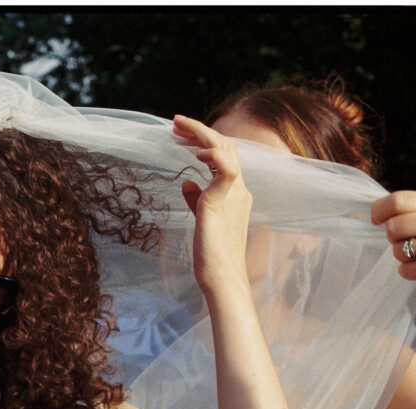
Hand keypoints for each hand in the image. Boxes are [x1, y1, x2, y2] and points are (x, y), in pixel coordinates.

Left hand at [173, 115, 253, 292]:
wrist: (221, 277)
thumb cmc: (211, 255)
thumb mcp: (202, 219)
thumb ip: (196, 199)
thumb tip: (187, 181)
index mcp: (235, 193)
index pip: (224, 155)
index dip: (204, 140)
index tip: (181, 133)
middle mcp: (239, 190)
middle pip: (226, 146)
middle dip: (200, 130)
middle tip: (176, 123)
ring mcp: (233, 195)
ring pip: (225, 150)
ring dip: (202, 133)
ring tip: (179, 127)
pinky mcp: (221, 203)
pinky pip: (226, 169)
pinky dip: (213, 154)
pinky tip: (196, 153)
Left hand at [372, 191, 415, 300]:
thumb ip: (412, 210)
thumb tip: (375, 212)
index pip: (397, 200)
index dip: (379, 210)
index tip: (376, 219)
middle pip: (392, 227)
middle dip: (394, 238)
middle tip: (409, 242)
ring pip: (396, 250)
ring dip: (403, 257)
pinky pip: (404, 270)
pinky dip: (409, 272)